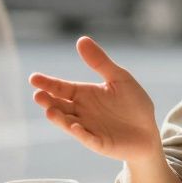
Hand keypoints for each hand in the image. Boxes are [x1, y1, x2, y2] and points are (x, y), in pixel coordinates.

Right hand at [29, 36, 161, 162]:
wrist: (148, 131)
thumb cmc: (133, 104)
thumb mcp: (119, 78)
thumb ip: (100, 62)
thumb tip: (81, 39)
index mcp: (84, 95)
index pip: (61, 88)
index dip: (48, 83)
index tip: (33, 78)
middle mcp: (81, 112)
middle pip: (60, 105)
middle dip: (48, 101)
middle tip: (38, 95)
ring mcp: (88, 128)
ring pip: (68, 123)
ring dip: (59, 118)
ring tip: (49, 111)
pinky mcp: (99, 143)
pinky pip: (88, 138)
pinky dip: (81, 133)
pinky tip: (75, 126)